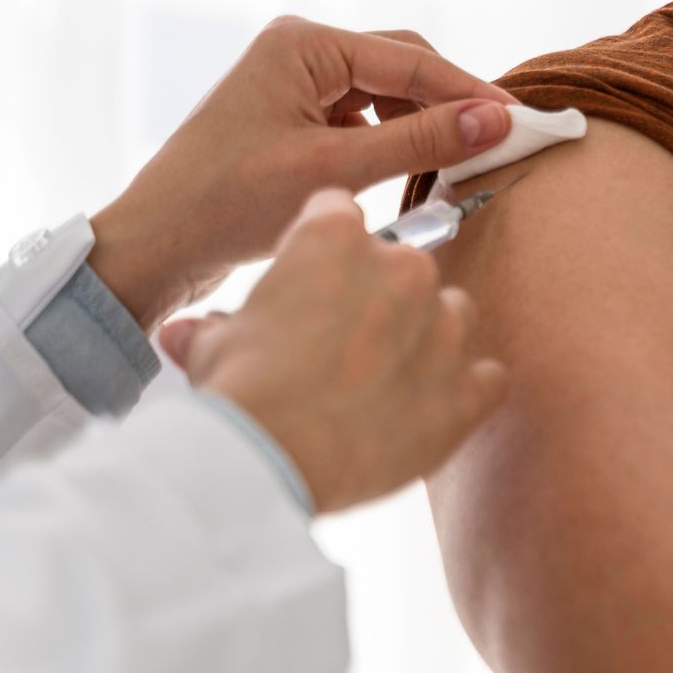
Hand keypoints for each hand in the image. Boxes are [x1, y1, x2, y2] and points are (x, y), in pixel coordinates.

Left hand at [89, 16, 516, 329]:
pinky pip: (363, 118)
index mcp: (302, 44)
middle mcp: (299, 49)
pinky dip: (394, 141)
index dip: (471, 93)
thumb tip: (497, 121)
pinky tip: (411, 172)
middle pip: (403, 68)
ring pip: (387, 95)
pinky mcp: (293, 117)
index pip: (411, 61)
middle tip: (500, 143)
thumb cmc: (225, 205)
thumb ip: (419, 142)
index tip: (522, 124)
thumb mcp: (333, 172)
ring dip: (422, 125)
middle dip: (449, 104)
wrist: (150, 250)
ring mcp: (295, 83)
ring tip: (460, 162)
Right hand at [159, 189, 509, 514]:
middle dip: (377, 299)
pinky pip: (487, 377)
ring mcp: (444, 325)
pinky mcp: (468, 387)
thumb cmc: (239, 389)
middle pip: (403, 266)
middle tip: (341, 347)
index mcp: (338, 238)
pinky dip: (465, 392)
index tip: (310, 282)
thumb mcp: (213, 347)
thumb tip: (185, 333)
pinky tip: (429, 413)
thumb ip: (213, 329)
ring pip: (453, 314)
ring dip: (427, 339)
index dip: (321, 251)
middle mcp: (403, 268)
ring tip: (386, 382)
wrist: (270, 458)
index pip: (339, 215)